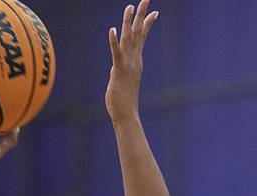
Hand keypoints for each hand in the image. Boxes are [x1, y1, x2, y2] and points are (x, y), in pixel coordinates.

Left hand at [105, 1, 158, 123]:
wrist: (126, 114)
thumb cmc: (123, 100)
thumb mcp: (123, 81)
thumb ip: (121, 71)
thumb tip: (116, 68)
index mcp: (136, 61)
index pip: (143, 38)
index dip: (147, 24)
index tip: (155, 11)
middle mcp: (134, 60)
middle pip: (138, 33)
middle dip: (142, 15)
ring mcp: (127, 64)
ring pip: (128, 39)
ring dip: (128, 22)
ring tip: (129, 7)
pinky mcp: (119, 71)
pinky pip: (116, 53)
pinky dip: (114, 41)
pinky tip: (112, 30)